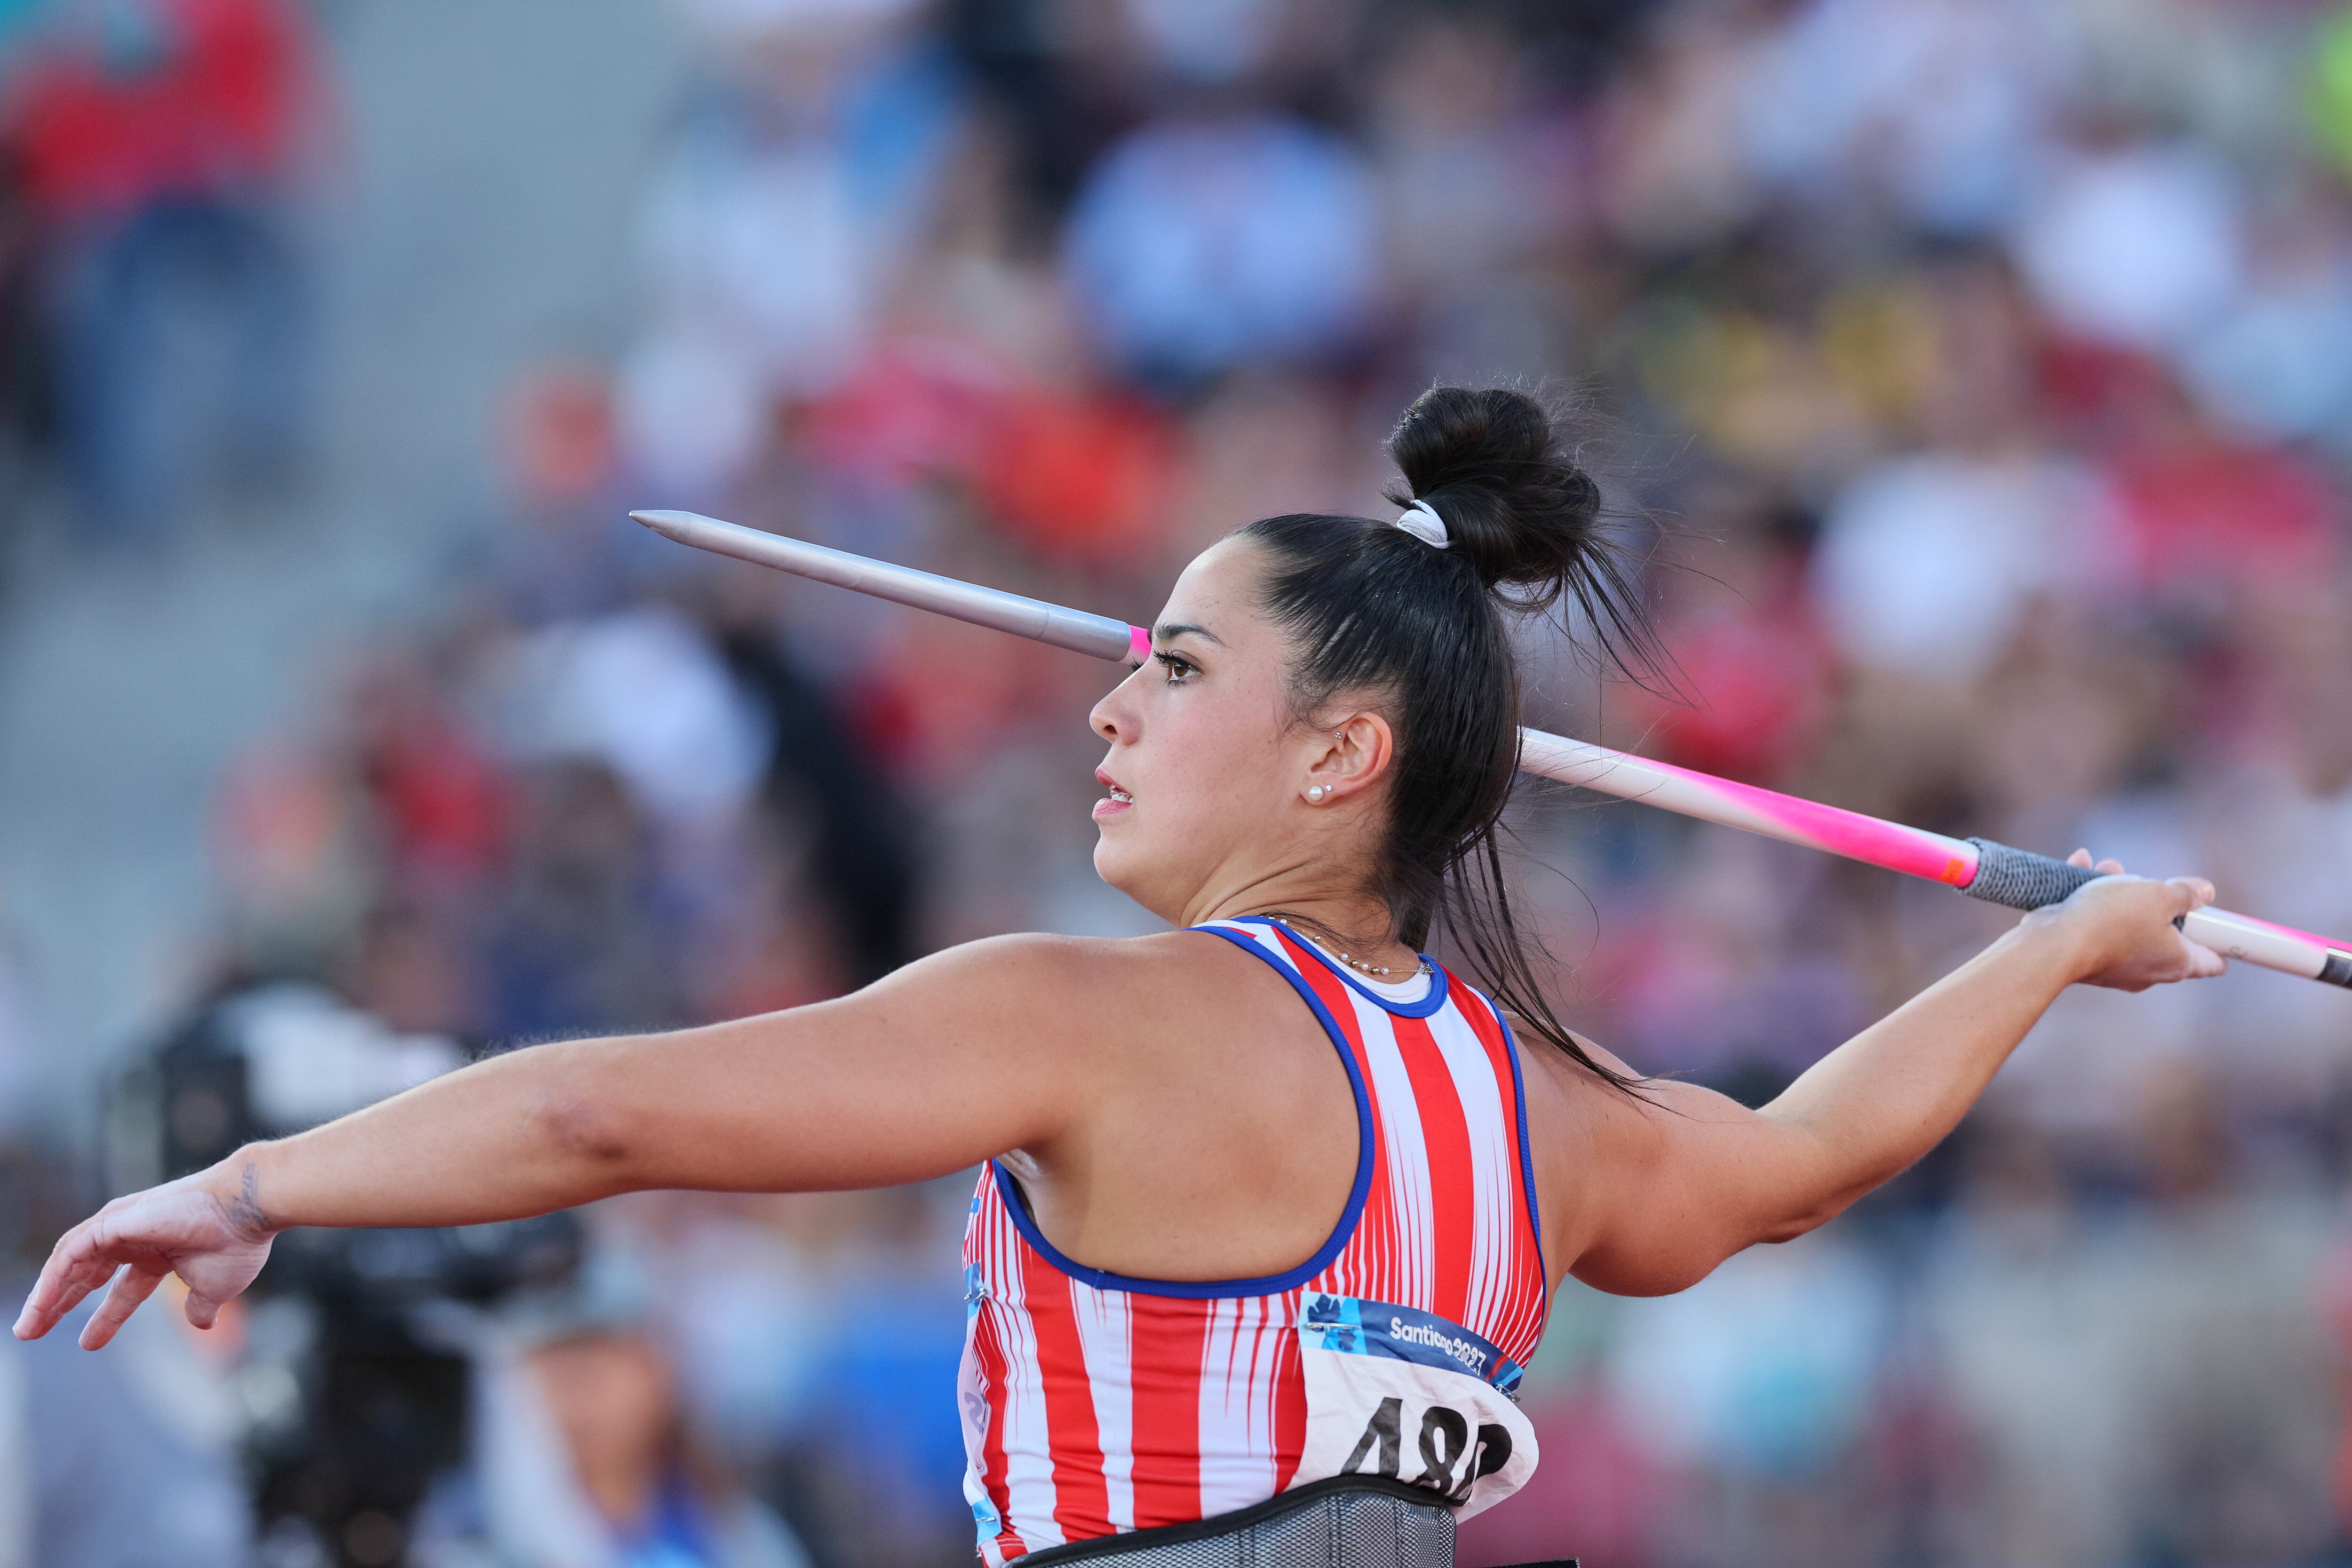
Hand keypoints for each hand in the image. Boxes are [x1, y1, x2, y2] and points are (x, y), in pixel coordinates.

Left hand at [13, 1159, 275, 1349]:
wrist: (245, 1209)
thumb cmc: (235, 1244)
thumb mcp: (214, 1289)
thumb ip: (201, 1306)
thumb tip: (202, 1325)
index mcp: (161, 1253)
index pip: (123, 1288)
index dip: (106, 1316)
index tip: (87, 1343)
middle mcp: (136, 1238)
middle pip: (87, 1275)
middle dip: (59, 1304)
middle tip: (33, 1332)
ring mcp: (122, 1226)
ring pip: (70, 1263)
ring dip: (46, 1296)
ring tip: (27, 1327)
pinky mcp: (113, 1221)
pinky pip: (70, 1253)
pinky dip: (52, 1279)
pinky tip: (41, 1304)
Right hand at [2029, 849, 2226, 991]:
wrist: (2053, 943)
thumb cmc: (2111, 920)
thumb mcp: (2158, 894)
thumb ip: (2184, 893)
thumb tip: (2204, 892)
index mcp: (2177, 963)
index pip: (2213, 961)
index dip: (2219, 937)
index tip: (2213, 917)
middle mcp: (2149, 971)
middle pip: (2167, 934)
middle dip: (2156, 902)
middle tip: (2147, 881)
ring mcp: (2116, 966)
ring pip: (2128, 925)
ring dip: (2120, 894)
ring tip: (2107, 869)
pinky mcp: (2086, 958)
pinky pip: (2096, 926)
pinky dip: (2091, 900)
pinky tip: (2082, 867)